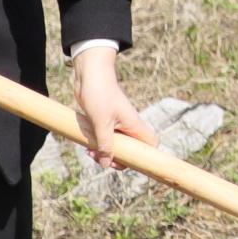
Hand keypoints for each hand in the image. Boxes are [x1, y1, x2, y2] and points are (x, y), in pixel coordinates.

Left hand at [70, 46, 143, 166]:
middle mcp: (129, 125)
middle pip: (132, 149)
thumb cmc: (100, 94)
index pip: (151, 145)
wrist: (90, 74)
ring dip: (104, 152)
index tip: (126, 163)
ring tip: (90, 152)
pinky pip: (105, 138)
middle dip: (117, 158)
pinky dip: (98, 144)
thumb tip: (106, 163)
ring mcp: (117, 123)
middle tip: (101, 159)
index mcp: (134, 125)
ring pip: (116, 145)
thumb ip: (105, 144)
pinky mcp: (105, 121)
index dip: (143, 157)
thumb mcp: (101, 123)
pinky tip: (87, 146)